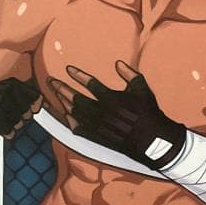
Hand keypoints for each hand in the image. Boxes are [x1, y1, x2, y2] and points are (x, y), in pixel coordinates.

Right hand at [0, 76, 40, 138]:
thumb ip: (19, 96)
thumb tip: (40, 104)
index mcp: (9, 84)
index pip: (34, 96)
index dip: (35, 105)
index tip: (33, 110)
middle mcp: (7, 94)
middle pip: (27, 112)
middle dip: (20, 116)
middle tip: (4, 114)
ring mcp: (2, 108)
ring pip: (19, 123)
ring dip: (11, 125)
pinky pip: (10, 132)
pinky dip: (5, 133)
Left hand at [49, 61, 185, 168]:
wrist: (154, 141)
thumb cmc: (149, 112)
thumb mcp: (144, 89)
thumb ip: (130, 74)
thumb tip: (118, 63)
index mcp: (112, 99)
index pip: (91, 84)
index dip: (78, 75)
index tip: (68, 69)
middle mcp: (103, 113)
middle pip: (77, 99)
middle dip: (62, 89)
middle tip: (51, 82)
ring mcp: (99, 127)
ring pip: (76, 113)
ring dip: (65, 103)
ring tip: (57, 95)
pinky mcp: (100, 138)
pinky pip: (81, 130)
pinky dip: (72, 123)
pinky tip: (66, 116)